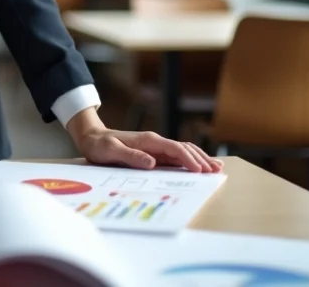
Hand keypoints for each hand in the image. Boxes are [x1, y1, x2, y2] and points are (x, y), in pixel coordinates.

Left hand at [65, 108, 222, 172]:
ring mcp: (155, 147)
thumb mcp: (110, 151)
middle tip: (217, 170)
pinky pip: (175, 156)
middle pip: (183, 148)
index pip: (174, 148)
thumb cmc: (99, 145)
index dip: (188, 159)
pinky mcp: (153, 153)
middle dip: (200, 158)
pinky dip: (189, 160)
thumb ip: (130, 156)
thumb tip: (152, 163)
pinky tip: (198, 165)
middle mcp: (154, 142)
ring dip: (199, 158)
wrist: (92, 138)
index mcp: (147, 141)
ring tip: (216, 167)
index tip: (200, 170)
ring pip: (182, 151)